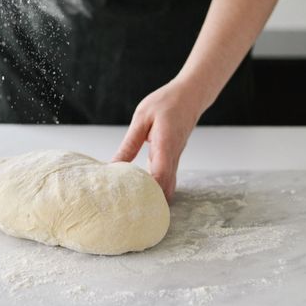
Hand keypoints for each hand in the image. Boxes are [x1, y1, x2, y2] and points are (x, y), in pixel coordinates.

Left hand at [112, 78, 202, 202]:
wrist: (190, 95)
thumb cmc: (166, 102)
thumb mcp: (142, 118)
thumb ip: (129, 143)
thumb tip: (114, 165)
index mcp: (165, 145)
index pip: (159, 177)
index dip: (148, 194)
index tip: (132, 203)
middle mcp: (173, 156)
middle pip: (165, 189)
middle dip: (150, 202)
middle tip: (130, 211)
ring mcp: (175, 159)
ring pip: (168, 186)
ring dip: (154, 196)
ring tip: (133, 203)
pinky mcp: (173, 158)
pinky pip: (167, 178)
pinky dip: (157, 187)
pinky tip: (142, 189)